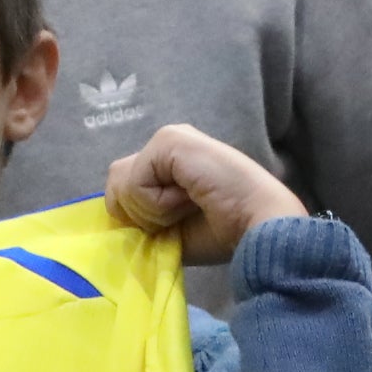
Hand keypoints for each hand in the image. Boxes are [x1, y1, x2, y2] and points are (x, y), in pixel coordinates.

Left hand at [102, 122, 309, 266]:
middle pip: (115, 183)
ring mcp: (168, 139)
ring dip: (151, 210)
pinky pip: (134, 185)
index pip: (123, 188)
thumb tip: (113, 219)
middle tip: (181, 216)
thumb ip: (140, 218)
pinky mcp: (169, 140)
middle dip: (140, 214)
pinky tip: (190, 198)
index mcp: (169, 163)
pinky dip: (157, 204)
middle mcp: (167, 144)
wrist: (257, 225)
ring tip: (188, 205)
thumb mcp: (170, 230)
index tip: (175, 226)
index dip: (137, 217)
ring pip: (121, 184)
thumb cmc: (223, 231)